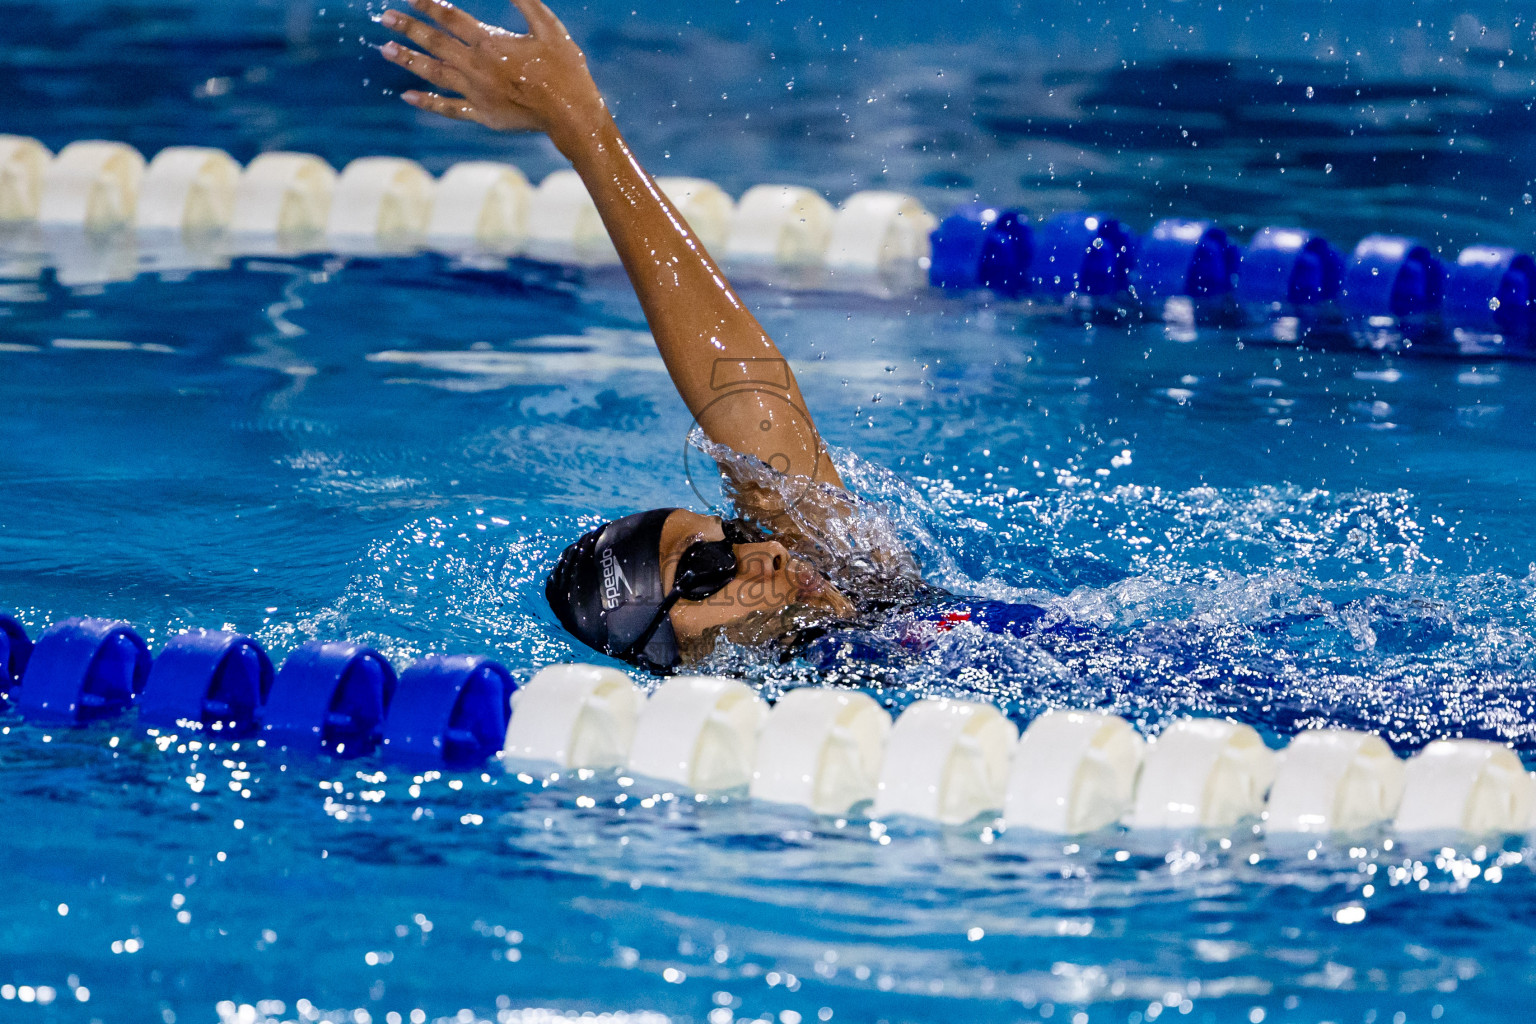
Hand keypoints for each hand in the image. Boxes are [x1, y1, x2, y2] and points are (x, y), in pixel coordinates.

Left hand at [380, 0, 608, 152]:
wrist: (571, 114)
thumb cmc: (565, 69)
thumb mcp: (549, 28)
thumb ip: (525, 1)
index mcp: (491, 43)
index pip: (451, 18)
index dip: (429, 4)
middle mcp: (477, 67)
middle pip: (436, 43)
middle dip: (408, 28)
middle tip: (385, 18)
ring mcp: (477, 93)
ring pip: (435, 73)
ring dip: (409, 61)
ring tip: (386, 50)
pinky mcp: (482, 114)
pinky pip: (448, 108)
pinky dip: (427, 102)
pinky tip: (407, 96)